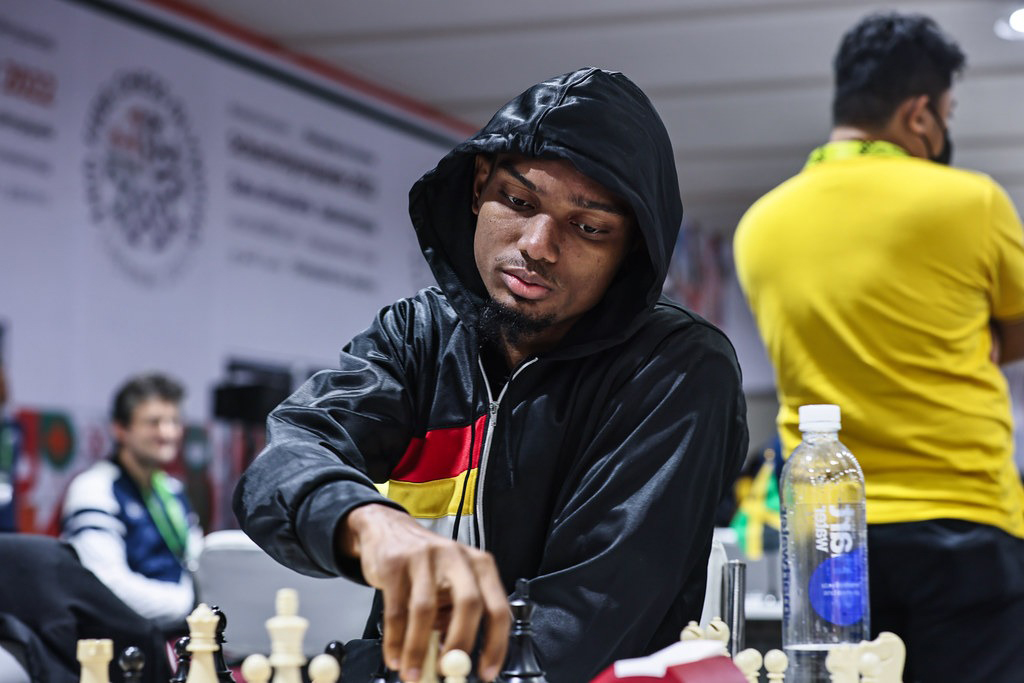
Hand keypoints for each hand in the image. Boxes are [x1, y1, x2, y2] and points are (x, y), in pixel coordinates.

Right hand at [337, 504, 510, 681]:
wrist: (388, 529)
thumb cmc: (426, 564)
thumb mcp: (450, 583)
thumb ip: (455, 617)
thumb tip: (456, 661)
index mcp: (479, 564)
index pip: (498, 607)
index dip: (495, 644)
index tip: (485, 672)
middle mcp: (456, 556)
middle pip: (469, 603)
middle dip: (460, 643)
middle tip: (450, 670)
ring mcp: (425, 557)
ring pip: (426, 610)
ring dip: (418, 650)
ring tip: (413, 673)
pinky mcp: (395, 563)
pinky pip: (396, 610)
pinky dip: (395, 640)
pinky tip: (395, 657)